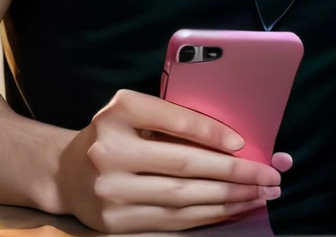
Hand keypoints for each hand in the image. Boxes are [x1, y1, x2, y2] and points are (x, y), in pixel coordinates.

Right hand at [55, 89, 289, 232]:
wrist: (66, 174)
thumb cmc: (113, 135)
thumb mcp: (132, 111)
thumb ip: (172, 118)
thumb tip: (231, 140)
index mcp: (118, 114)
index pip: (173, 122)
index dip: (211, 133)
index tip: (243, 143)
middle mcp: (110, 153)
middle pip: (184, 166)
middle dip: (234, 173)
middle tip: (269, 175)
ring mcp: (111, 193)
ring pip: (182, 200)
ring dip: (229, 199)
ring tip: (261, 194)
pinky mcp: (116, 224)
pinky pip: (173, 222)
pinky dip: (208, 216)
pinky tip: (233, 210)